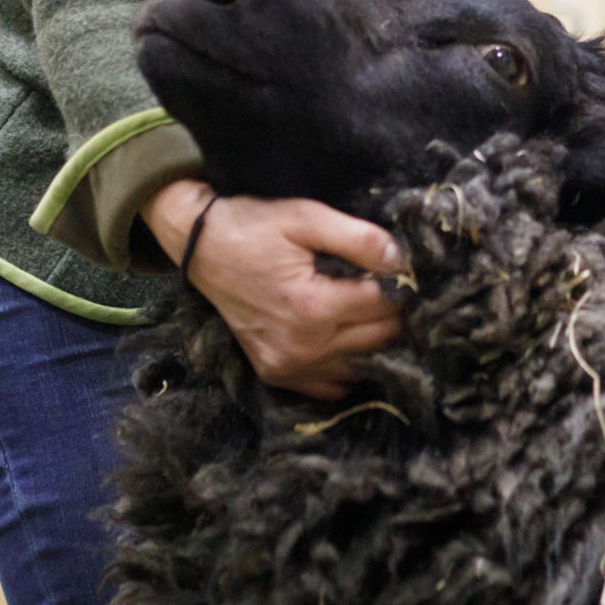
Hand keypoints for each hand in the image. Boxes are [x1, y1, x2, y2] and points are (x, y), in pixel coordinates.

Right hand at [144, 179, 405, 398]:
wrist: (199, 248)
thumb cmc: (254, 227)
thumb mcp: (307, 218)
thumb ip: (359, 239)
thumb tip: (401, 262)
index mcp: (313, 308)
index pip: (385, 306)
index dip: (401, 286)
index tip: (405, 271)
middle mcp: (303, 347)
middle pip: (379, 339)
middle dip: (394, 314)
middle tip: (394, 290)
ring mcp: (288, 367)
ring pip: (361, 366)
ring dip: (376, 342)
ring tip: (376, 312)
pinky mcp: (276, 374)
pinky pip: (331, 386)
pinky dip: (349, 366)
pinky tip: (352, 339)